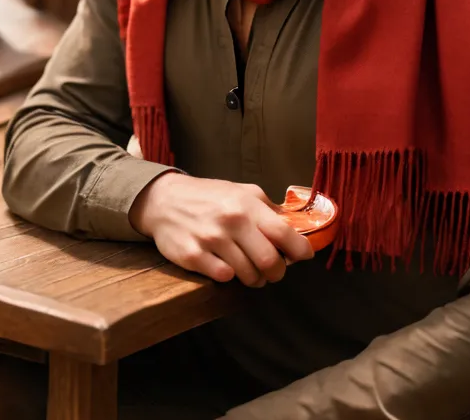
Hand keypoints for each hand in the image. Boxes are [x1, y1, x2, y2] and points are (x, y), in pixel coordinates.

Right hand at [128, 172, 313, 287]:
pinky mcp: (192, 257)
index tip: (304, 256)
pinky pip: (223, 277)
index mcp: (247, 205)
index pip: (284, 232)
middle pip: (269, 261)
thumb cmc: (208, 196)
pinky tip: (227, 267)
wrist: (164, 199)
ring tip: (252, 272)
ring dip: (255, 278)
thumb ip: (267, 208)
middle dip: (277, 272)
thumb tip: (295, 226)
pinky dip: (230, 276)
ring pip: (248, 274)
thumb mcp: (241, 191)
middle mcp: (231, 222)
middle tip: (274, 270)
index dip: (300, 249)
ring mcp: (211, 240)